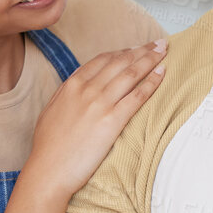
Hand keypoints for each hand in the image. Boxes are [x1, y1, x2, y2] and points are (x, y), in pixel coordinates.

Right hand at [23, 39, 165, 196]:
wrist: (49, 169)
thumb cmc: (48, 147)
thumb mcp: (51, 111)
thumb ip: (66, 95)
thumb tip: (75, 86)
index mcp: (71, 85)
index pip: (102, 60)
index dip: (122, 52)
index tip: (135, 48)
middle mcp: (87, 89)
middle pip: (120, 62)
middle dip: (142, 50)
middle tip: (158, 43)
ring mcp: (100, 103)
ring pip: (131, 74)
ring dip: (150, 60)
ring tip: (164, 52)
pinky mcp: (112, 121)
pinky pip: (137, 96)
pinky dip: (152, 82)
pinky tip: (162, 74)